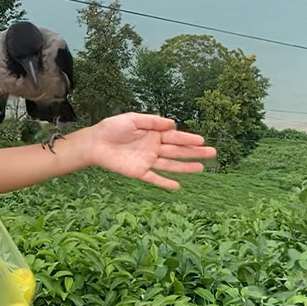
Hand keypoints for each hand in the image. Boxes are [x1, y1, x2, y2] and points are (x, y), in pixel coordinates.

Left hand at [88, 113, 215, 189]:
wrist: (94, 143)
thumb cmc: (112, 128)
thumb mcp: (132, 119)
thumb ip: (152, 122)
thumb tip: (172, 124)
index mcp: (153, 134)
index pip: (175, 137)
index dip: (188, 138)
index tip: (202, 140)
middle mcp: (153, 147)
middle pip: (177, 150)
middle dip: (194, 151)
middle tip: (212, 153)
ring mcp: (147, 160)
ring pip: (170, 164)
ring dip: (186, 167)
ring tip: (202, 168)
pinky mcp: (138, 171)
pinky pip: (154, 178)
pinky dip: (165, 183)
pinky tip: (177, 186)